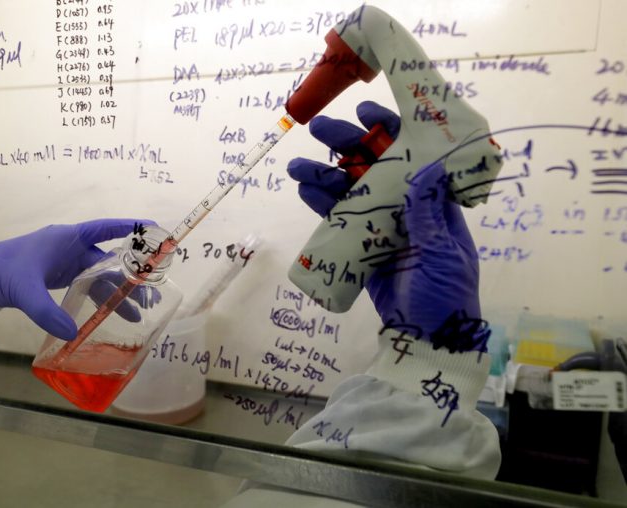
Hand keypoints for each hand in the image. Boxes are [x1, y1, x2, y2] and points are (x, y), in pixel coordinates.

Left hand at [0, 219, 155, 339]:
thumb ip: (46, 311)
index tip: (155, 230)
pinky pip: (87, 287)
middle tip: (149, 296)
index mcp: (65, 238)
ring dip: (117, 294)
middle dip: (129, 276)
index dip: (129, 228)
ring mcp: (64, 264)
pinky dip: (100, 299)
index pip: (104, 229)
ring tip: (137, 315)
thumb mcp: (23, 290)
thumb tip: (72, 333)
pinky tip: (111, 315)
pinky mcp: (57, 278)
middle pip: (107, 260)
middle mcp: (69, 248)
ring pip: (100, 277)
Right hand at [288, 101, 486, 352]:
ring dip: (326, 176)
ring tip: (297, 165)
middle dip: (349, 146)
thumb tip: (426, 167)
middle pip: (377, 168)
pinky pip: (341, 222)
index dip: (393, 131)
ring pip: (353, 192)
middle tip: (320, 128)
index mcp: (435, 206)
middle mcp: (408, 210)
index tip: (368, 111)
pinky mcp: (363, 249)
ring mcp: (384, 228)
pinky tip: (305, 190)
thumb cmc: (446, 298)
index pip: (415, 156)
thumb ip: (429, 216)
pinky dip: (323, 206)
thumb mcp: (443, 255)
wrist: (428, 342)